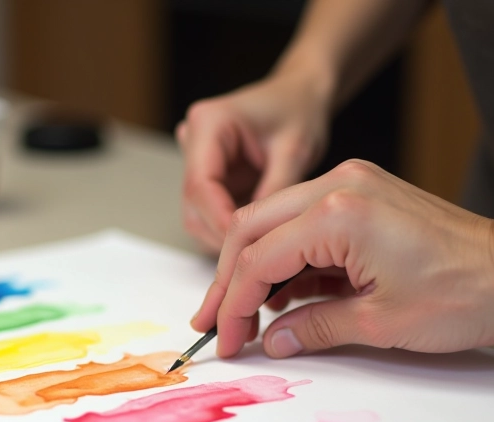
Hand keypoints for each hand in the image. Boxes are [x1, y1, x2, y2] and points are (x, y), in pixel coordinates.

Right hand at [177, 71, 332, 253]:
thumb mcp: (295, 150)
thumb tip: (260, 236)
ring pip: (198, 215)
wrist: (300, 97)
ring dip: (225, 235)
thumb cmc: (299, 111)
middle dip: (222, 233)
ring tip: (264, 243)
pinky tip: (259, 233)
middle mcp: (194, 142)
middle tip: (259, 253)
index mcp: (209, 124)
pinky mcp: (209, 179)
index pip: (200, 185)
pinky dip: (231, 230)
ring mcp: (198, 163)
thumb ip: (275, 191)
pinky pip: (211, 214)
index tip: (246, 246)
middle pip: (193, 205)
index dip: (220, 220)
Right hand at [191, 159, 493, 358]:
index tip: (225, 339)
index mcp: (337, 213)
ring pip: (272, 221)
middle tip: (212, 322)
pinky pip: (303, 223)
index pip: (258, 258)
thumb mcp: (379, 322)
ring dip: (254, 267)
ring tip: (242, 313)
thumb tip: (271, 340)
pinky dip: (287, 258)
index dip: (233, 303)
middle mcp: (337, 186)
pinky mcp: (362, 195)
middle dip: (228, 280)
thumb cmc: (465, 294)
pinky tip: (283, 296)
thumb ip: (312, 327)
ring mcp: (350, 185)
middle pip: (252, 228)